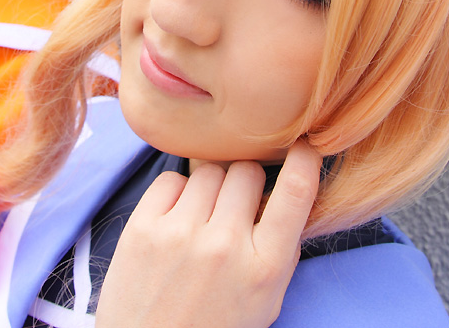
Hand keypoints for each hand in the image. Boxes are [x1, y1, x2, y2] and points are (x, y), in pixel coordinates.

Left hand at [95, 140, 321, 327]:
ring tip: (202, 220)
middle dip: (246, 185)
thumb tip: (288, 194)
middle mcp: (224, 245)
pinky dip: (177, 194)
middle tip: (235, 209)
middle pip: (247, 172)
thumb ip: (280, 250)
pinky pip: (171, 179)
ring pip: (209, 171)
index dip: (305, 162)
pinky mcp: (142, 228)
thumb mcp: (265, 300)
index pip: (295, 194)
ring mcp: (180, 234)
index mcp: (264, 268)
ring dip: (211, 189)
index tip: (305, 147)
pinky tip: (176, 221)